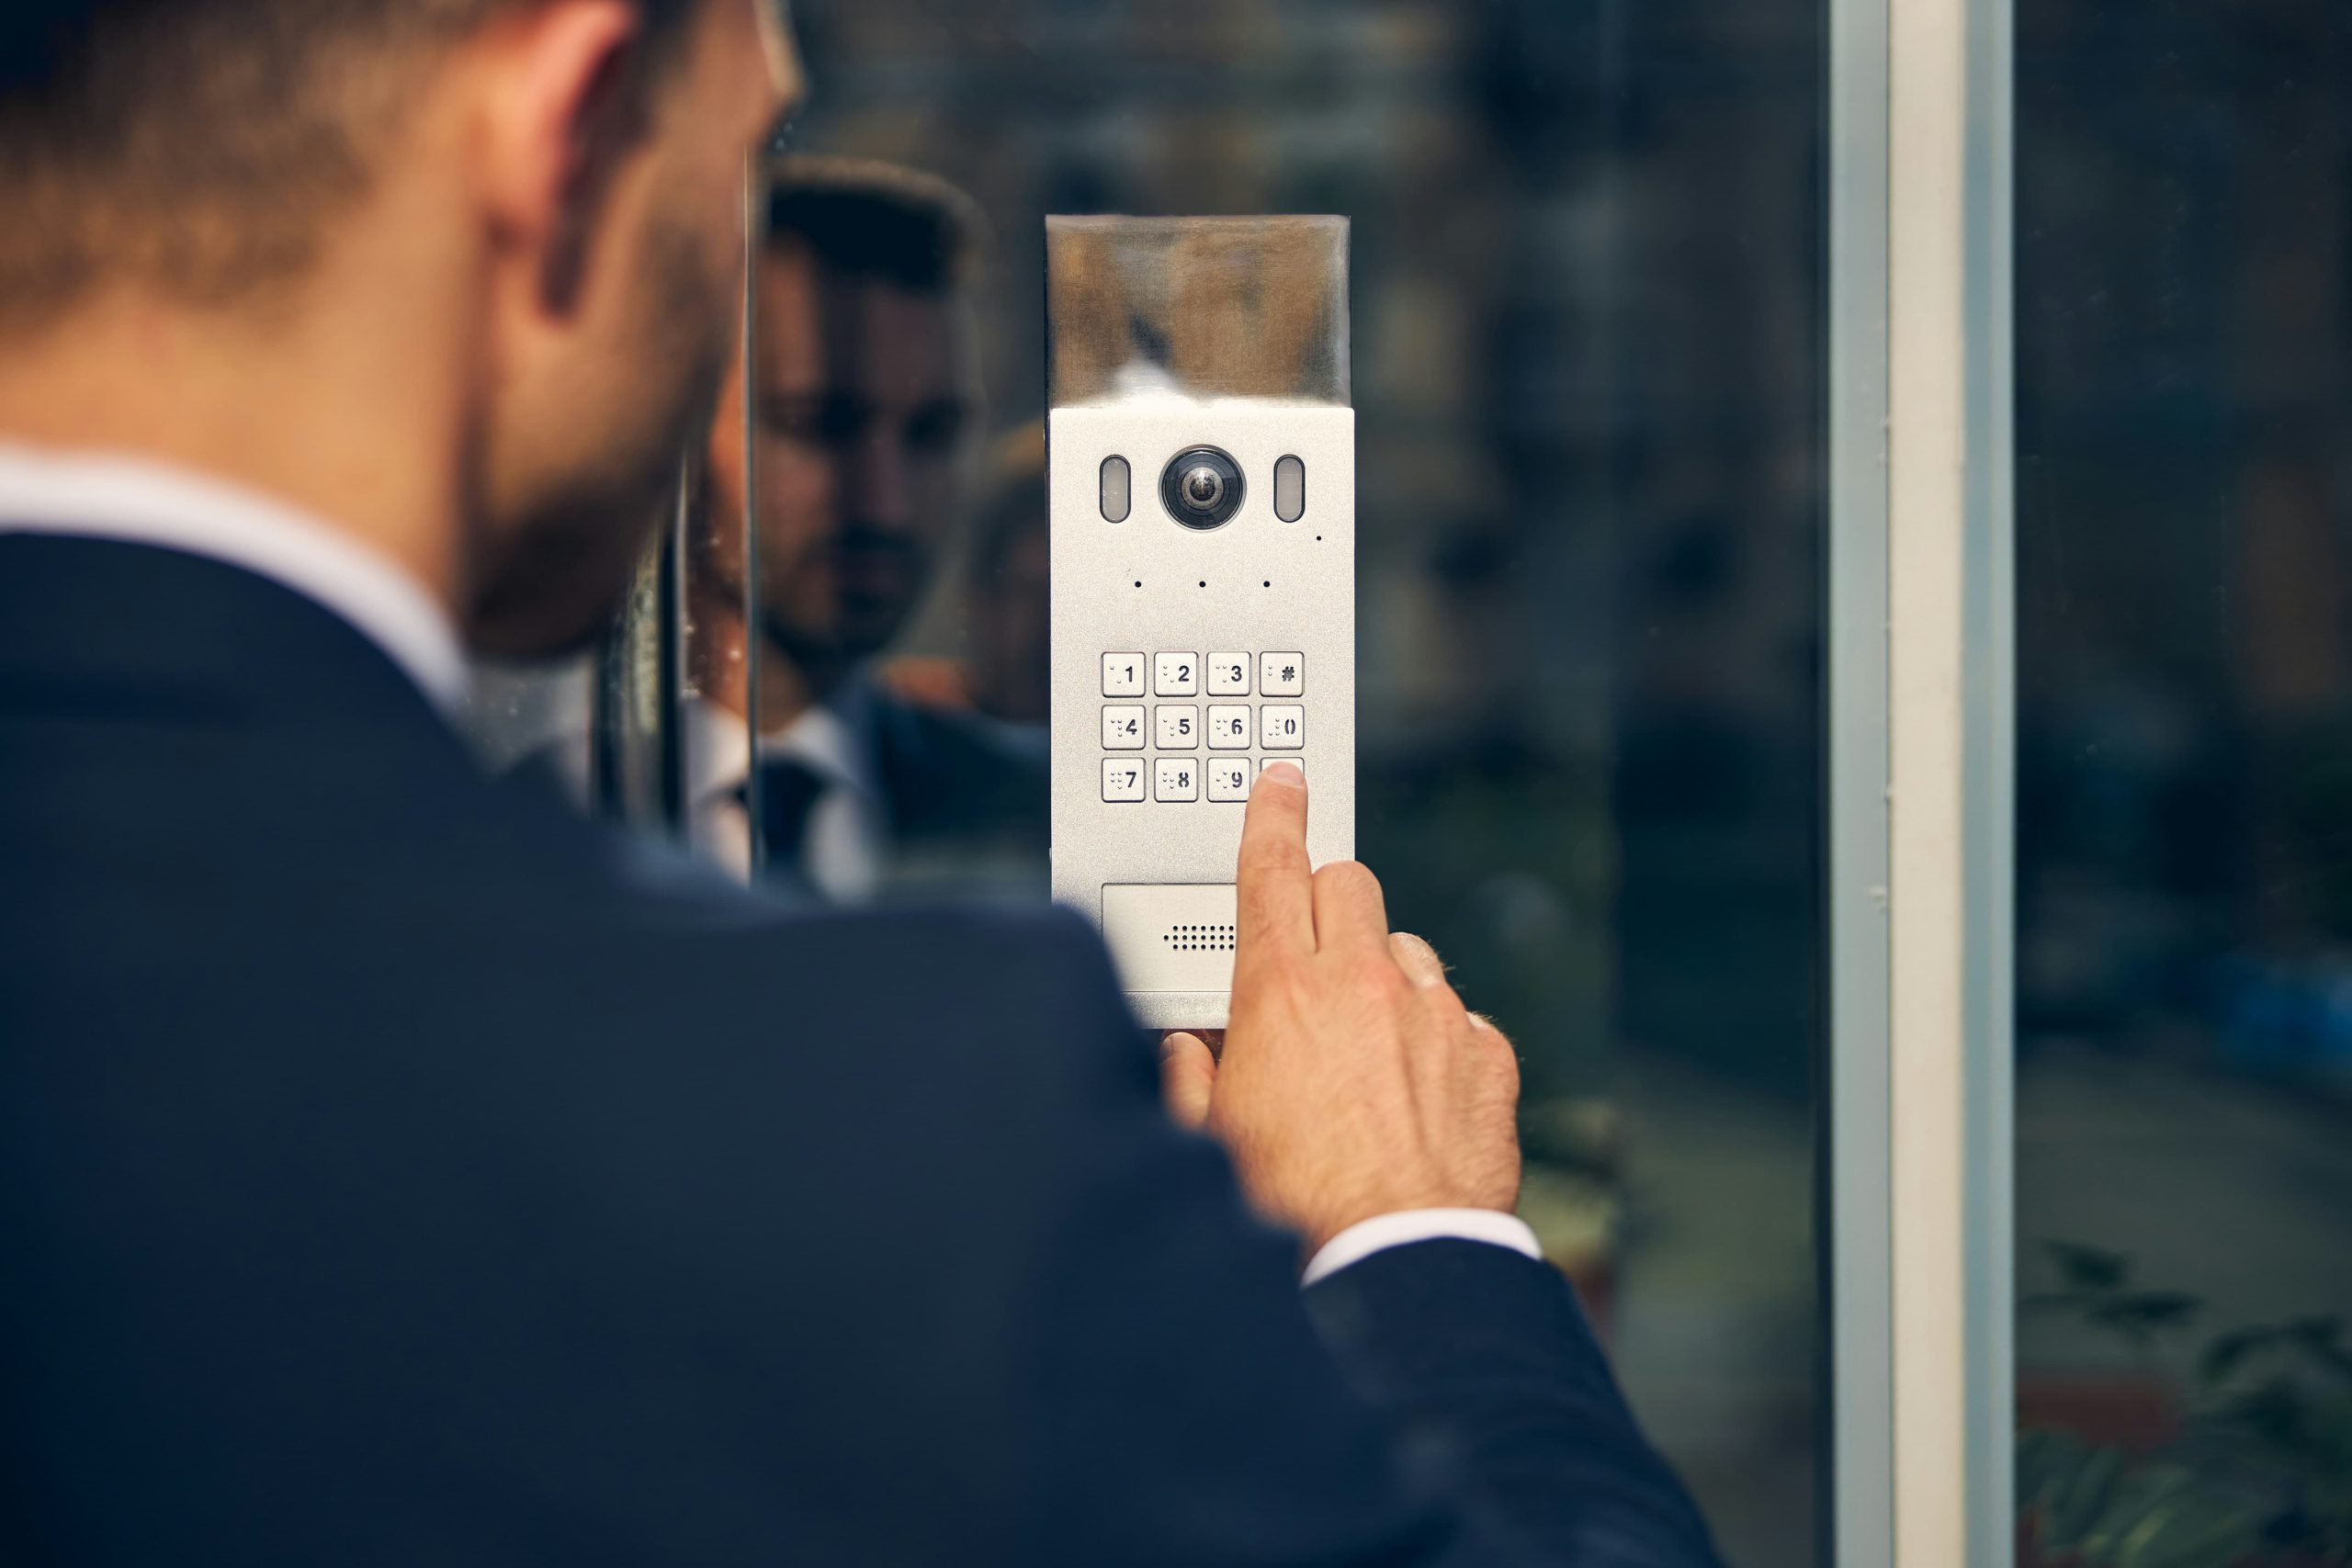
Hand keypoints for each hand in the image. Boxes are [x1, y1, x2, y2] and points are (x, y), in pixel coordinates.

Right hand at [1160, 763, 1521, 1254]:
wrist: (1397, 1260)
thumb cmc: (1293, 1209)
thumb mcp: (1209, 1140)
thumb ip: (1187, 1077)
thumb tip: (1184, 1050)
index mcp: (1279, 991)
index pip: (1271, 866)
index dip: (1273, 814)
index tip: (1282, 784)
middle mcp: (1361, 984)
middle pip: (1348, 881)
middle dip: (1325, 895)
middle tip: (1308, 941)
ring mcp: (1435, 1015)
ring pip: (1408, 947)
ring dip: (1383, 974)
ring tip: (1362, 1048)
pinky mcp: (1489, 1057)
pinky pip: (1463, 1018)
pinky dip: (1439, 1041)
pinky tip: (1417, 1093)